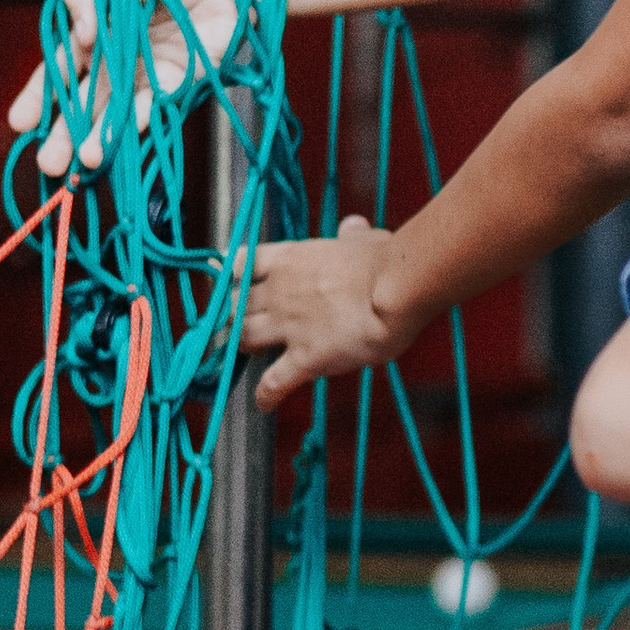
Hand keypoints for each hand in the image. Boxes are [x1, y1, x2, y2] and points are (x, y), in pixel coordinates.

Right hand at [6, 0, 240, 176]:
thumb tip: (83, 33)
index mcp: (92, 35)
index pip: (58, 70)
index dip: (38, 97)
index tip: (19, 123)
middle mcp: (114, 63)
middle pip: (82, 104)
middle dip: (64, 134)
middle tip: (49, 163)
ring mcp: (144, 76)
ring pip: (115, 113)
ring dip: (100, 137)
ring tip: (85, 162)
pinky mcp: (177, 83)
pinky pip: (155, 104)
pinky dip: (141, 118)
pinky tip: (123, 134)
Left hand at [243, 219, 396, 406]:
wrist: (397, 288)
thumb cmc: (386, 261)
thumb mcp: (365, 240)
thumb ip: (352, 236)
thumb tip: (352, 225)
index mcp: (290, 259)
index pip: (241, 264)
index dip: (233, 276)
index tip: (233, 283)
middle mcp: (279, 291)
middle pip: (235, 304)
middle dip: (232, 315)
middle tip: (237, 325)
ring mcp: (288, 326)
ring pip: (243, 338)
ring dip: (240, 349)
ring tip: (243, 358)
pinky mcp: (305, 358)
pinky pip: (273, 382)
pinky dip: (265, 395)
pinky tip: (263, 404)